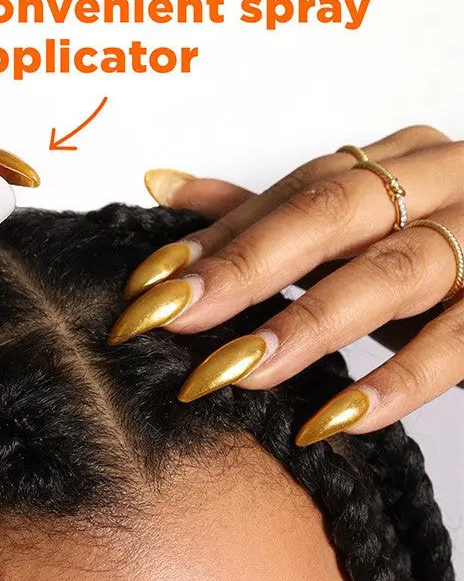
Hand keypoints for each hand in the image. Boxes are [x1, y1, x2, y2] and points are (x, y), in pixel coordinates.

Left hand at [110, 125, 462, 444]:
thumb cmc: (447, 251)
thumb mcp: (363, 229)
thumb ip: (270, 213)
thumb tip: (165, 184)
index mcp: (399, 163)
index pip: (295, 193)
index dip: (219, 239)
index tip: (148, 287)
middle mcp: (444, 183)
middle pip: (334, 216)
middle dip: (246, 270)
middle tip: (174, 317)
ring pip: (392, 273)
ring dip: (308, 323)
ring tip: (239, 370)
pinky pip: (460, 341)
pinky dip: (399, 380)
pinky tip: (336, 417)